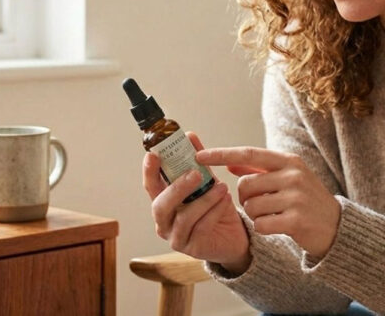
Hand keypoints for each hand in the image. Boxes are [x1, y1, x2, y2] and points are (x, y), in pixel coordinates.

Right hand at [143, 132, 250, 273]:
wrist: (235, 236)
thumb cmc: (216, 208)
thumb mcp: (207, 182)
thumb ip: (197, 162)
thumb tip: (189, 136)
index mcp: (163, 203)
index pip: (151, 186)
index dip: (149, 171)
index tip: (153, 154)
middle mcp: (164, 222)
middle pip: (160, 206)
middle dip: (177, 188)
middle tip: (195, 173)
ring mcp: (176, 237)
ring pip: (183, 218)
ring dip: (204, 199)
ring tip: (221, 186)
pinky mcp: (194, 248)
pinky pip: (202, 227)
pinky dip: (215, 210)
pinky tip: (226, 200)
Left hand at [196, 147, 340, 258]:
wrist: (336, 227)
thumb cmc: (306, 200)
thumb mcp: (287, 177)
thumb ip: (258, 170)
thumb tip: (228, 162)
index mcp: (288, 161)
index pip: (248, 153)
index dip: (221, 154)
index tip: (199, 155)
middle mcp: (293, 175)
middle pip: (244, 185)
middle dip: (244, 198)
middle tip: (260, 203)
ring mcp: (296, 197)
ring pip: (250, 207)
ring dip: (255, 215)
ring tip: (273, 215)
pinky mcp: (296, 220)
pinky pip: (260, 224)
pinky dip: (263, 228)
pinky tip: (278, 226)